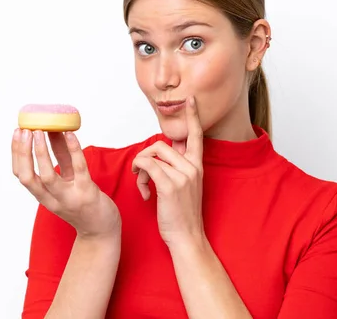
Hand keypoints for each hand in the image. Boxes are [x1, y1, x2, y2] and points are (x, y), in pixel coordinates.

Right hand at [12, 129, 120, 239]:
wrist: (101, 229)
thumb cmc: (84, 202)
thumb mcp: (68, 179)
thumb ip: (61, 156)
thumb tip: (53, 130)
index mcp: (43, 196)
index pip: (21, 175)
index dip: (16, 153)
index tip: (17, 133)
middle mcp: (52, 199)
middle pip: (28, 177)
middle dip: (23, 153)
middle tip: (24, 130)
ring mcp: (69, 197)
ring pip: (48, 176)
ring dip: (41, 152)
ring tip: (39, 131)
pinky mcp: (88, 193)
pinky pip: (79, 169)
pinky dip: (73, 150)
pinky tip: (69, 134)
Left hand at [132, 96, 204, 247]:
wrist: (187, 237)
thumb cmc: (182, 214)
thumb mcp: (185, 186)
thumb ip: (177, 167)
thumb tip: (164, 152)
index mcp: (197, 166)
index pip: (196, 135)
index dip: (193, 116)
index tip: (190, 99)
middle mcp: (192, 167)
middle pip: (162, 144)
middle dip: (146, 156)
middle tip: (142, 174)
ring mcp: (182, 176)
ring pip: (152, 153)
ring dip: (141, 167)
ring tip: (143, 185)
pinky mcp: (170, 185)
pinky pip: (147, 165)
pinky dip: (139, 175)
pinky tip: (144, 193)